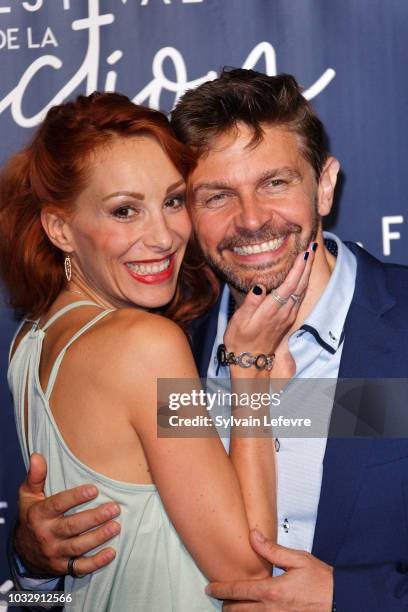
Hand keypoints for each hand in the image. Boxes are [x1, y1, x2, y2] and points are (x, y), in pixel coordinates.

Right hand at [14, 453, 120, 576]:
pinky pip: (80, 567)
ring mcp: (54, 552)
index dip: (76, 497)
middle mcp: (46, 534)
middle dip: (95, 518)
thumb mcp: (28, 495)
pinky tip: (111, 552)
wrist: (23, 550)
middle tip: (114, 508)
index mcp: (39, 514)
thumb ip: (35, 476)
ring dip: (99, 537)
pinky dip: (96, 562)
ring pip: (78, 547)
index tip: (95, 489)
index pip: (58, 504)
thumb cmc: (32, 515)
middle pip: (72, 526)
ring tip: (116, 526)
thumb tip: (37, 455)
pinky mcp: (62, 567)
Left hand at [206, 529, 332, 610]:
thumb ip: (271, 550)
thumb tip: (253, 536)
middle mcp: (272, 611)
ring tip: (232, 608)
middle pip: (238, 611)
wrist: (342, 601)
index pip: (238, 591)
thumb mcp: (298, 559)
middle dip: (227, 605)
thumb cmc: (323, 581)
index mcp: (272, 591)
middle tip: (220, 599)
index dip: (221, 589)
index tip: (210, 588)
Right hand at [224, 245, 314, 357]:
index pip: (290, 284)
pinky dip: (303, 284)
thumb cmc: (240, 340)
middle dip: (307, 265)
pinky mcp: (288, 320)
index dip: (298, 268)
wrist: (249, 362)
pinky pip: (299, 298)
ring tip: (310, 256)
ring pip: (302, 291)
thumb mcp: (240, 322)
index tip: (304, 252)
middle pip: (300, 285)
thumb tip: (259, 285)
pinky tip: (303, 277)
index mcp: (272, 310)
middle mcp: (284, 312)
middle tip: (312, 247)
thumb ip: (251, 303)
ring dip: (307, 273)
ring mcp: (288, 316)